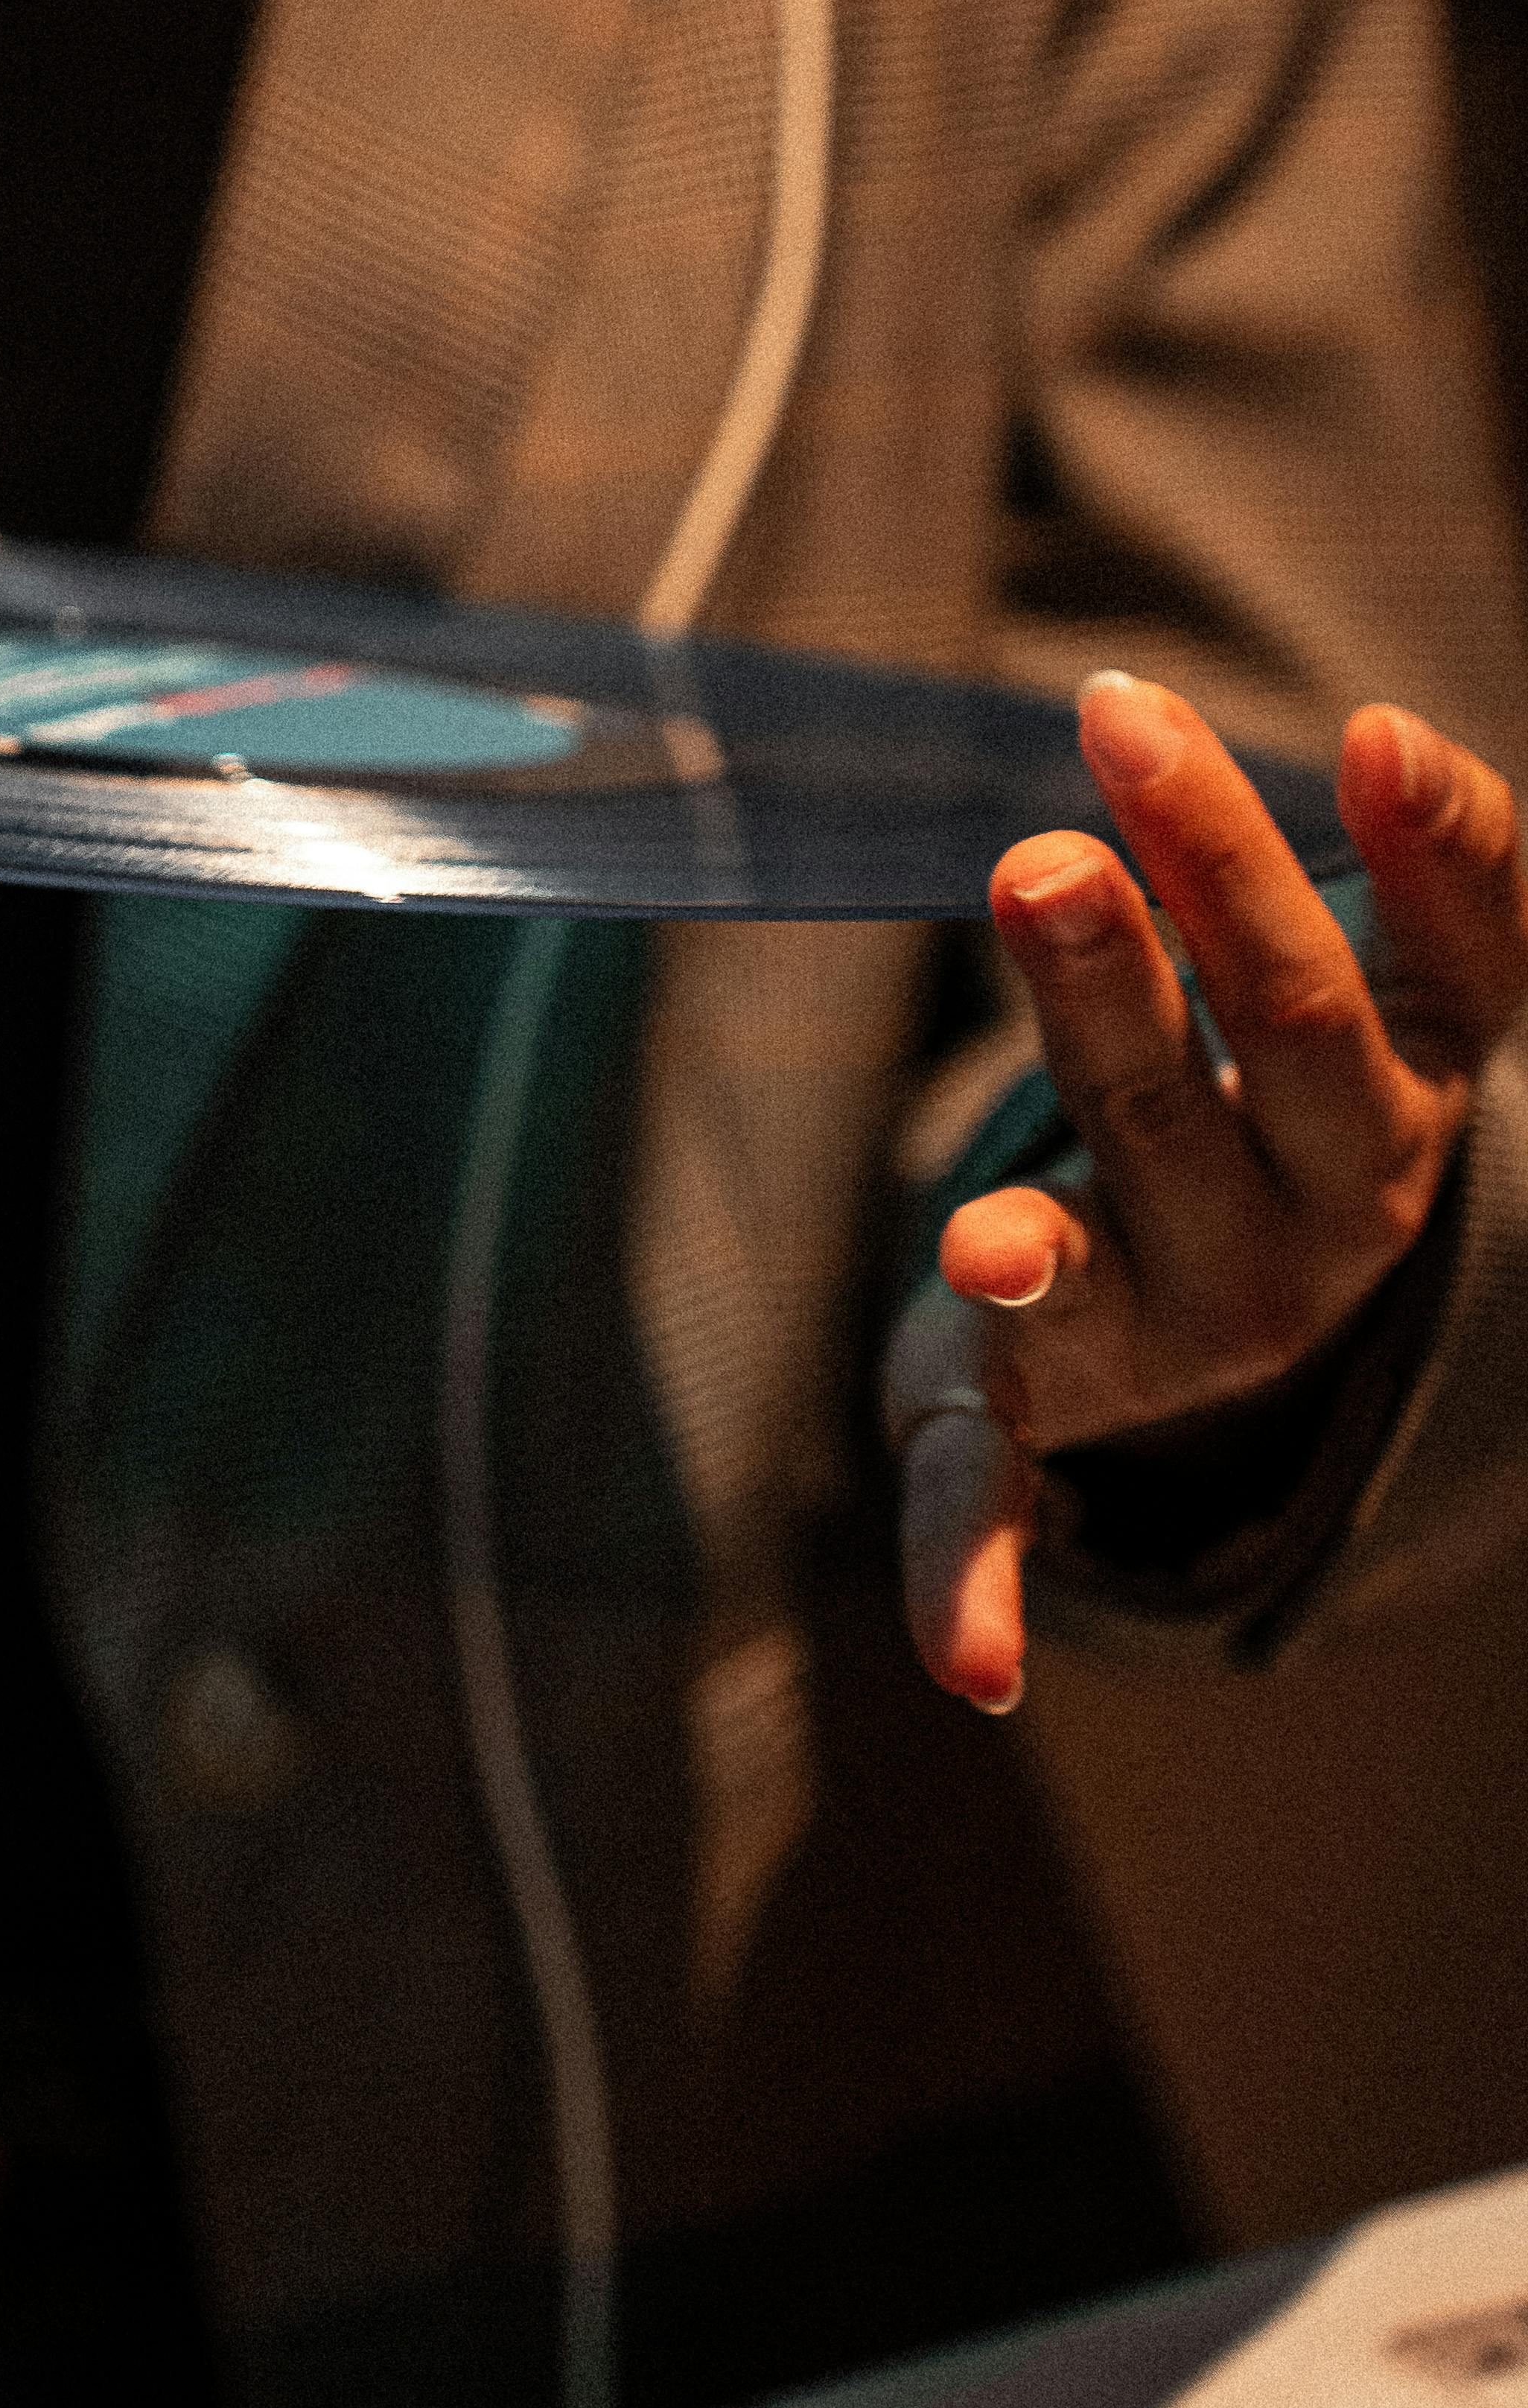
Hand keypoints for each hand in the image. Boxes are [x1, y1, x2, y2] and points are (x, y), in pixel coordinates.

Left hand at [888, 673, 1527, 1711]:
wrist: (1230, 1330)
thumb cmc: (1280, 1110)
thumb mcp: (1380, 1010)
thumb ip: (1438, 883)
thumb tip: (1404, 745)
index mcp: (1397, 1099)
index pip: (1441, 970)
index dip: (1429, 857)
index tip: (1380, 739)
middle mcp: (1309, 1217)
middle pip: (1247, 1068)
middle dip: (1147, 958)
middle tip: (1039, 859)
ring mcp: (1174, 1322)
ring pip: (1108, 1217)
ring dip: (1042, 1207)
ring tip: (966, 1222)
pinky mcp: (1033, 1407)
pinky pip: (1004, 1501)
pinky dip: (973, 1574)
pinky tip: (968, 1668)